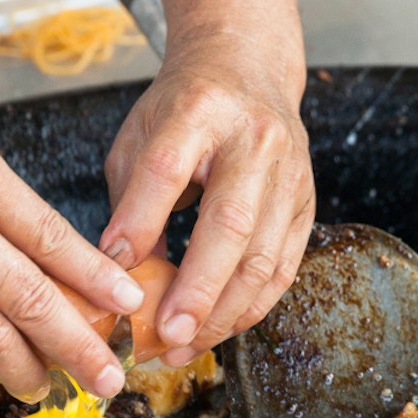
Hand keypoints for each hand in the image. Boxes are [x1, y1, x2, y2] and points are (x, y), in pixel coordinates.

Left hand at [100, 44, 311, 365]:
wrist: (248, 69)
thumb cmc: (184, 109)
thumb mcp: (141, 136)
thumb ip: (130, 200)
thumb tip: (117, 275)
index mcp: (200, 110)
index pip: (167, 168)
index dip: (140, 221)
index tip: (111, 270)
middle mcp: (254, 140)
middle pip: (229, 222)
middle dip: (196, 288)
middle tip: (165, 335)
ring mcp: (289, 173)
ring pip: (263, 256)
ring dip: (222, 313)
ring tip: (182, 347)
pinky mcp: (306, 204)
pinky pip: (283, 269)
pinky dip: (250, 307)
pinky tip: (217, 331)